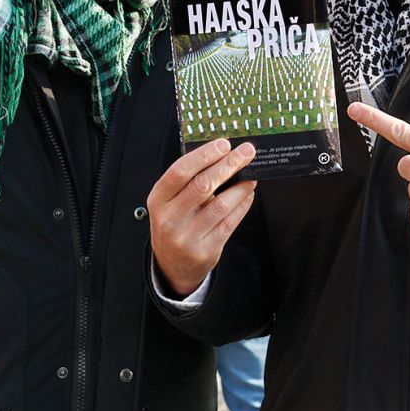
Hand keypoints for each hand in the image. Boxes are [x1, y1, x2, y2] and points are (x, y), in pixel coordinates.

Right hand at [147, 139, 257, 296]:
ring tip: (251, 175)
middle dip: (228, 165)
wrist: (173, 266)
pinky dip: (242, 205)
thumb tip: (222, 156)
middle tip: (246, 152)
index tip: (224, 144)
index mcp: (158, 200)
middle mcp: (170, 218)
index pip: (180, 171)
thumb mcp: (169, 202)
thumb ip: (189, 182)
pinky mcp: (206, 250)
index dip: (204, 155)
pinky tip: (247, 194)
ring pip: (220, 204)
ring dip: (240, 186)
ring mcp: (187, 236)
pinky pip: (230, 222)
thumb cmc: (174, 224)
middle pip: (202, 185)